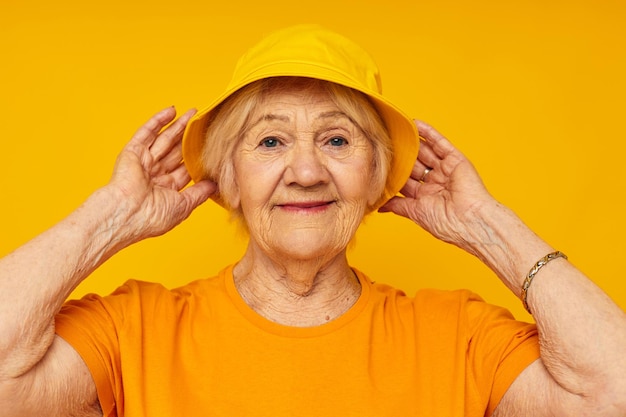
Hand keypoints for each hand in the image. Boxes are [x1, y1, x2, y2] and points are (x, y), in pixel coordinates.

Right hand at [107, 107, 216, 242]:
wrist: (126, 214)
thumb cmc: (152, 217)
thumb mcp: (183, 206)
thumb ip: (199, 193)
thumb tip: (214, 185)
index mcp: (165, 190)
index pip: (184, 170)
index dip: (197, 158)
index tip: (211, 148)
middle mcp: (154, 175)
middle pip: (176, 151)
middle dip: (189, 138)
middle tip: (203, 124)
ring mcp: (144, 162)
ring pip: (164, 139)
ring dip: (178, 126)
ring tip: (193, 113)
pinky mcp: (133, 152)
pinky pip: (147, 133)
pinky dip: (158, 121)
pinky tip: (171, 111)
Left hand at [379, 120, 495, 248]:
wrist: (468, 221)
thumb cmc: (445, 222)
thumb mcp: (415, 212)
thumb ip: (398, 205)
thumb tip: (381, 205)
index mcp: (427, 196)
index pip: (407, 180)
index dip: (395, 172)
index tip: (380, 163)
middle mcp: (436, 182)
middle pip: (415, 164)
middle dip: (402, 156)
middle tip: (385, 143)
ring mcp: (446, 170)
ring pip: (426, 152)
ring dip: (412, 142)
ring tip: (396, 130)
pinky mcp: (456, 160)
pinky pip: (440, 143)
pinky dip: (429, 133)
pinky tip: (415, 124)